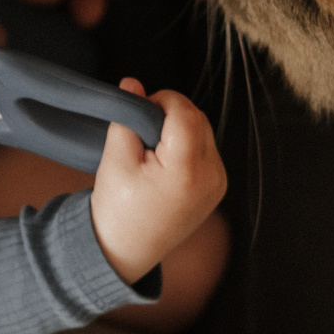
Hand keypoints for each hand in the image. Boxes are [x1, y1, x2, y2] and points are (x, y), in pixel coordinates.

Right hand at [89, 79, 225, 285]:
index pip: (185, 112)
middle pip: (197, 118)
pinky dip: (187, 145)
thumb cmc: (117, 209)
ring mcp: (218, 184)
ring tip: (152, 151)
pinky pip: (207, 149)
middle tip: (141, 132)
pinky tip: (165, 163)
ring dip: (180, 129)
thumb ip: (127, 117)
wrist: (126, 251)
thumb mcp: (115, 160)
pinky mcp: (218, 187)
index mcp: (186, 171)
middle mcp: (211, 177)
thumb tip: (132, 83)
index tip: (139, 109)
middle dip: (170, 115)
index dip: (161, 100)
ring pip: (204, 131)